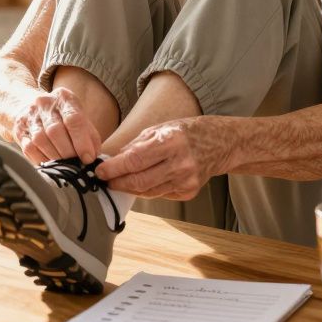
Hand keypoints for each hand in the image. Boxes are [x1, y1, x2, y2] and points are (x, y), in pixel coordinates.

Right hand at [12, 88, 102, 164]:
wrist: (30, 107)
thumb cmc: (62, 116)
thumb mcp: (79, 117)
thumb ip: (89, 135)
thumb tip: (93, 157)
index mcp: (64, 97)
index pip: (73, 119)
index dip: (82, 141)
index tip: (88, 158)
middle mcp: (44, 103)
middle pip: (55, 131)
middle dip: (68, 152)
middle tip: (77, 165)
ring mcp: (29, 116)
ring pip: (41, 140)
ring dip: (55, 158)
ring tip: (65, 167)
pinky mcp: (20, 130)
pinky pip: (29, 148)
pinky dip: (42, 160)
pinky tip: (51, 166)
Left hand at [95, 117, 217, 200]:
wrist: (221, 143)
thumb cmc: (188, 132)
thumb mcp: (161, 128)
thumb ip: (137, 144)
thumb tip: (115, 159)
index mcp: (171, 142)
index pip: (135, 160)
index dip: (114, 168)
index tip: (99, 171)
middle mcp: (180, 163)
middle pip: (139, 181)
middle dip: (117, 182)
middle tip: (105, 180)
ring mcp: (186, 181)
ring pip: (148, 191)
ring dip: (130, 187)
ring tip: (118, 182)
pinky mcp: (189, 192)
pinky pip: (160, 194)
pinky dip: (147, 189)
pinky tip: (142, 181)